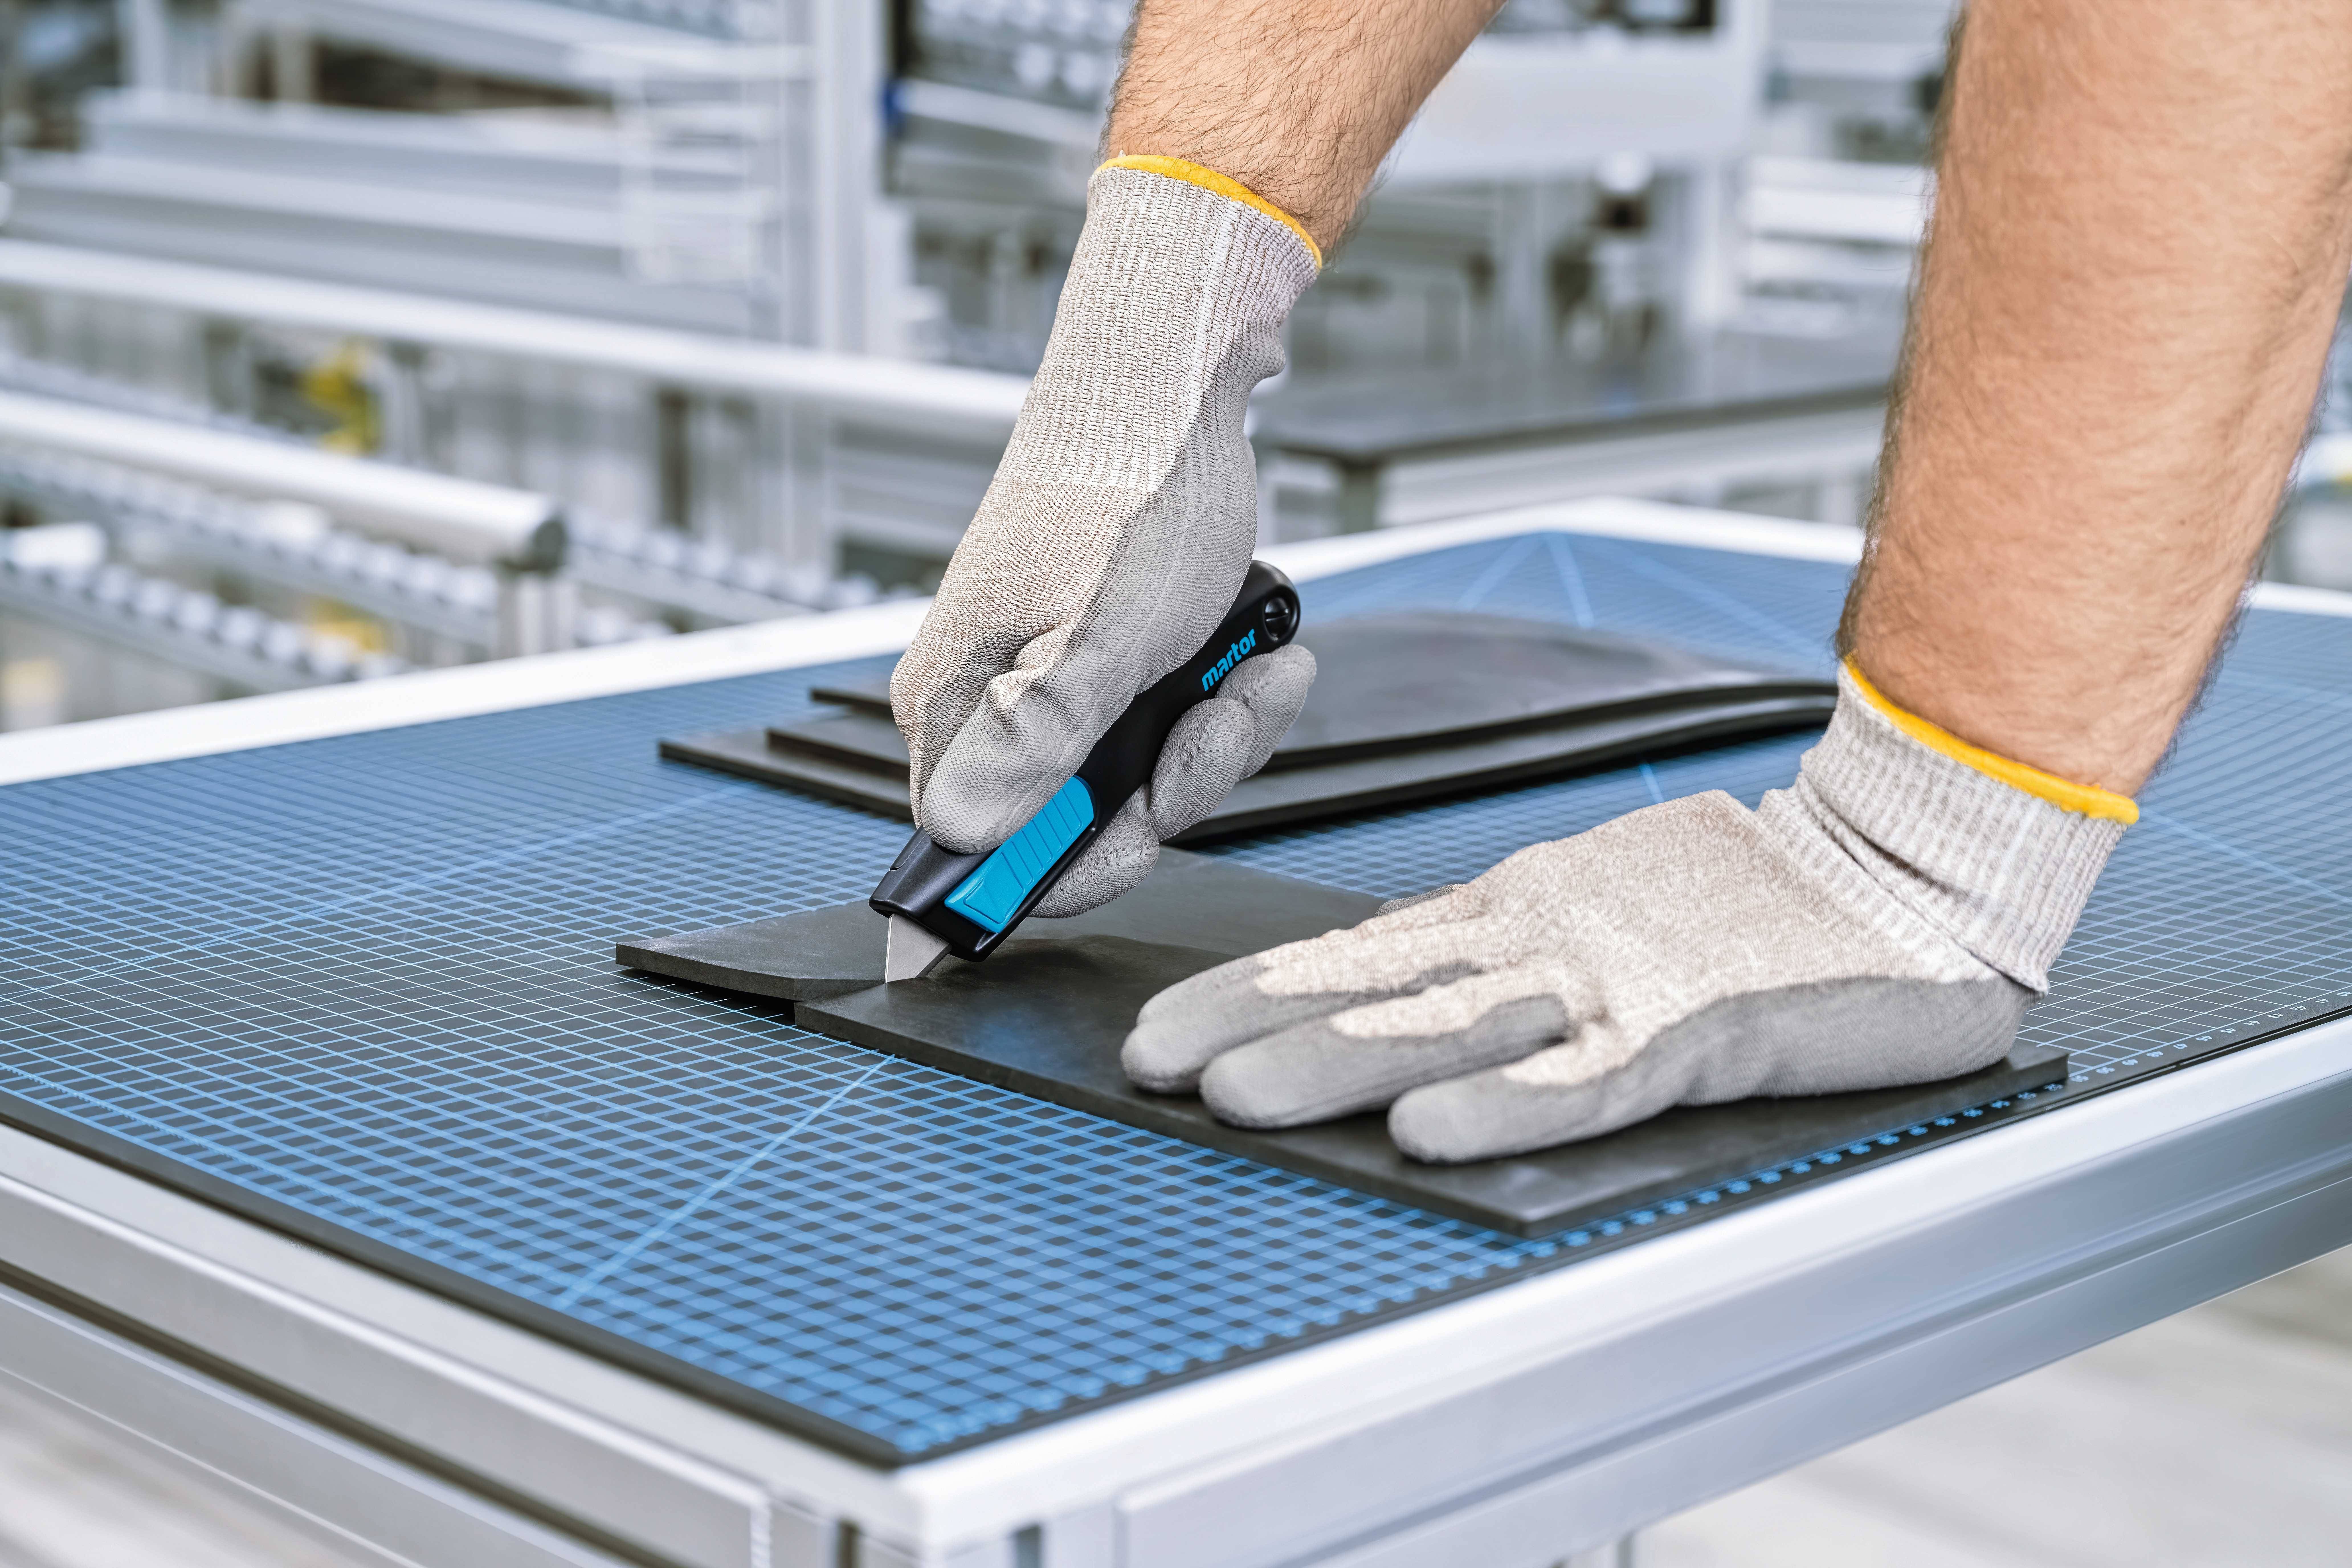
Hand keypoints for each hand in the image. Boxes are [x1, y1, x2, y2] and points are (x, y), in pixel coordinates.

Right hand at [891, 160, 1318, 916]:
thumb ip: (1031, 750)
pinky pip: (1167, 722)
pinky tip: (1253, 649)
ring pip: (1139, 774)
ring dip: (1216, 733)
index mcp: (954, 708)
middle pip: (1078, 822)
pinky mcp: (1102, 656)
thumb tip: (960, 836)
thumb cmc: (1129, 498)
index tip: (1146, 833)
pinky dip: (1223, 694)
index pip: (985, 856)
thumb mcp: (1095, 645)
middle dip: (1173, 782)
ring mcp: (1049, 679)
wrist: (1171, 390)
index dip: (1073, 866)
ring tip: (1251, 664)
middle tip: (1219, 713)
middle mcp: (988, 702)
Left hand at [1123, 666, 2131, 1160]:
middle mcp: (1549, 938)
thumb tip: (1395, 1028)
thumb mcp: (1593, 916)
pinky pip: (1592, 1078)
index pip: (1359, 956)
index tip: (1163, 1032)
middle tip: (1157, 1068)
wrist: (1899, 862)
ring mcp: (1623, 981)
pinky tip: (1435, 1132)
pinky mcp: (1705, 1026)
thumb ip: (1504, 967)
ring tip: (1243, 1098)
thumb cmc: (1738, 900)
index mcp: (1522, 912)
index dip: (1253, 991)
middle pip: (1380, 992)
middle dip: (1259, 1030)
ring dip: (1345, 1065)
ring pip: (1459, 1030)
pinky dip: (1511, 1107)